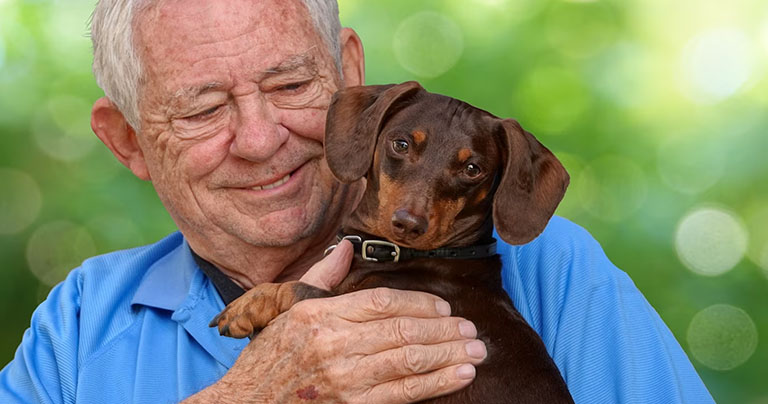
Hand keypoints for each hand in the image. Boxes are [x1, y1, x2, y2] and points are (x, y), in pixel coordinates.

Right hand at [185, 242, 485, 402]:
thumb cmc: (269, 359)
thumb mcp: (289, 310)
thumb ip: (322, 277)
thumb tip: (348, 246)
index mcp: (318, 315)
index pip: (380, 301)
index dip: (419, 302)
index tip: (444, 307)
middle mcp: (332, 343)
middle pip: (401, 331)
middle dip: (444, 330)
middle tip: (472, 330)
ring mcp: (342, 379)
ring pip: (407, 361)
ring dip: (448, 355)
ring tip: (477, 351)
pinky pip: (401, 393)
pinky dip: (435, 383)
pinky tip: (459, 376)